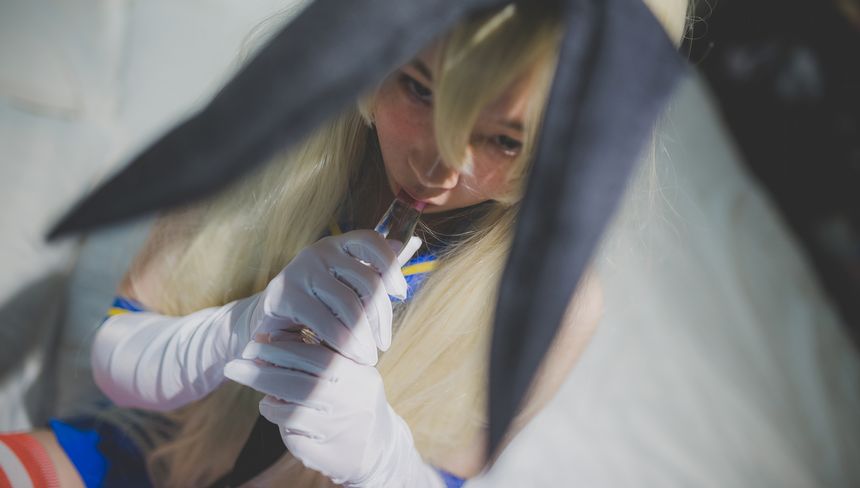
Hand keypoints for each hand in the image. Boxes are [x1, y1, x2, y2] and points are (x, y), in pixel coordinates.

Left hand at [224, 341, 443, 487]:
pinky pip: (292, 437)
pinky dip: (281, 425)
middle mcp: (352, 401)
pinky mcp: (326, 454)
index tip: (254, 344)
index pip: (314, 355)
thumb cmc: (354, 399)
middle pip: (297, 385)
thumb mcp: (346, 370)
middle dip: (260, 374)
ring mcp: (339, 429)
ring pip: (291, 413)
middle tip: (233, 366)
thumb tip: (269, 336)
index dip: (279, 349)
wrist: (378, 448)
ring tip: (266, 399)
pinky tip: (282, 418)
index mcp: (357, 373)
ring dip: (270, 403)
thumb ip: (315, 352)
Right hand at [248, 230, 421, 364]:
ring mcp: (300, 271)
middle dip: (381, 316)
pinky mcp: (285, 296)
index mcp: (338, 245)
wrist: (268, 325)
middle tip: (384, 345)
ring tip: (369, 357)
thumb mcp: (345, 286)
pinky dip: (342, 342)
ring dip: (364, 335)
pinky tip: (350, 357)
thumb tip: (414, 241)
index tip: (401, 294)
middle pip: (367, 279)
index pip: (371, 241)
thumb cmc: (316, 306)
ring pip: (348, 303)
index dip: (391, 265)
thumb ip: (374, 268)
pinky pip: (324, 320)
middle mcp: (320, 252)